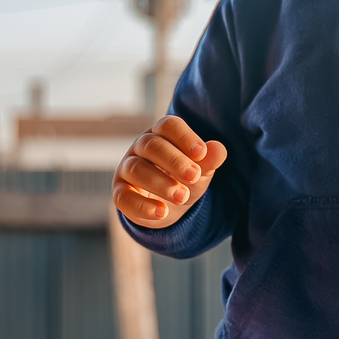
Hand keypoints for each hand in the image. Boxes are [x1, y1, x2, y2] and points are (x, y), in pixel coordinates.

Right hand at [113, 115, 227, 229]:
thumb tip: (219, 150)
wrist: (167, 206)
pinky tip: (162, 212)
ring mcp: (127, 169)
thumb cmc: (184, 179)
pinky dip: (142, 206)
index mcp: (161, 134)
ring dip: (161, 183)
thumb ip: (209, 160)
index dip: (184, 137)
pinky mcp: (120, 192)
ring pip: (137, 169)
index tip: (201, 154)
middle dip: (174, 161)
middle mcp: (140, 147)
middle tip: (194, 176)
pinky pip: (124, 197)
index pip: (168, 125)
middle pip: (151, 145)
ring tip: (182, 197)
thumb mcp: (201, 171)